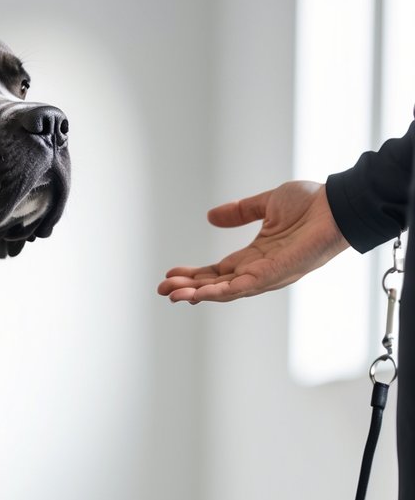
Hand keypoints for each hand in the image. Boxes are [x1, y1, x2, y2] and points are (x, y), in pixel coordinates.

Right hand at [157, 181, 349, 303]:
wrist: (337, 204)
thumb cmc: (313, 203)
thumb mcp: (267, 204)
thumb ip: (240, 211)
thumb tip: (212, 216)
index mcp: (256, 255)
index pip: (219, 271)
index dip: (195, 275)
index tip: (171, 275)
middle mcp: (260, 270)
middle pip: (218, 285)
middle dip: (189, 289)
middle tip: (163, 290)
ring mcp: (268, 275)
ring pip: (227, 292)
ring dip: (199, 295)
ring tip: (173, 296)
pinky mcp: (277, 274)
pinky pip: (244, 288)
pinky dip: (220, 293)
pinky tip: (199, 294)